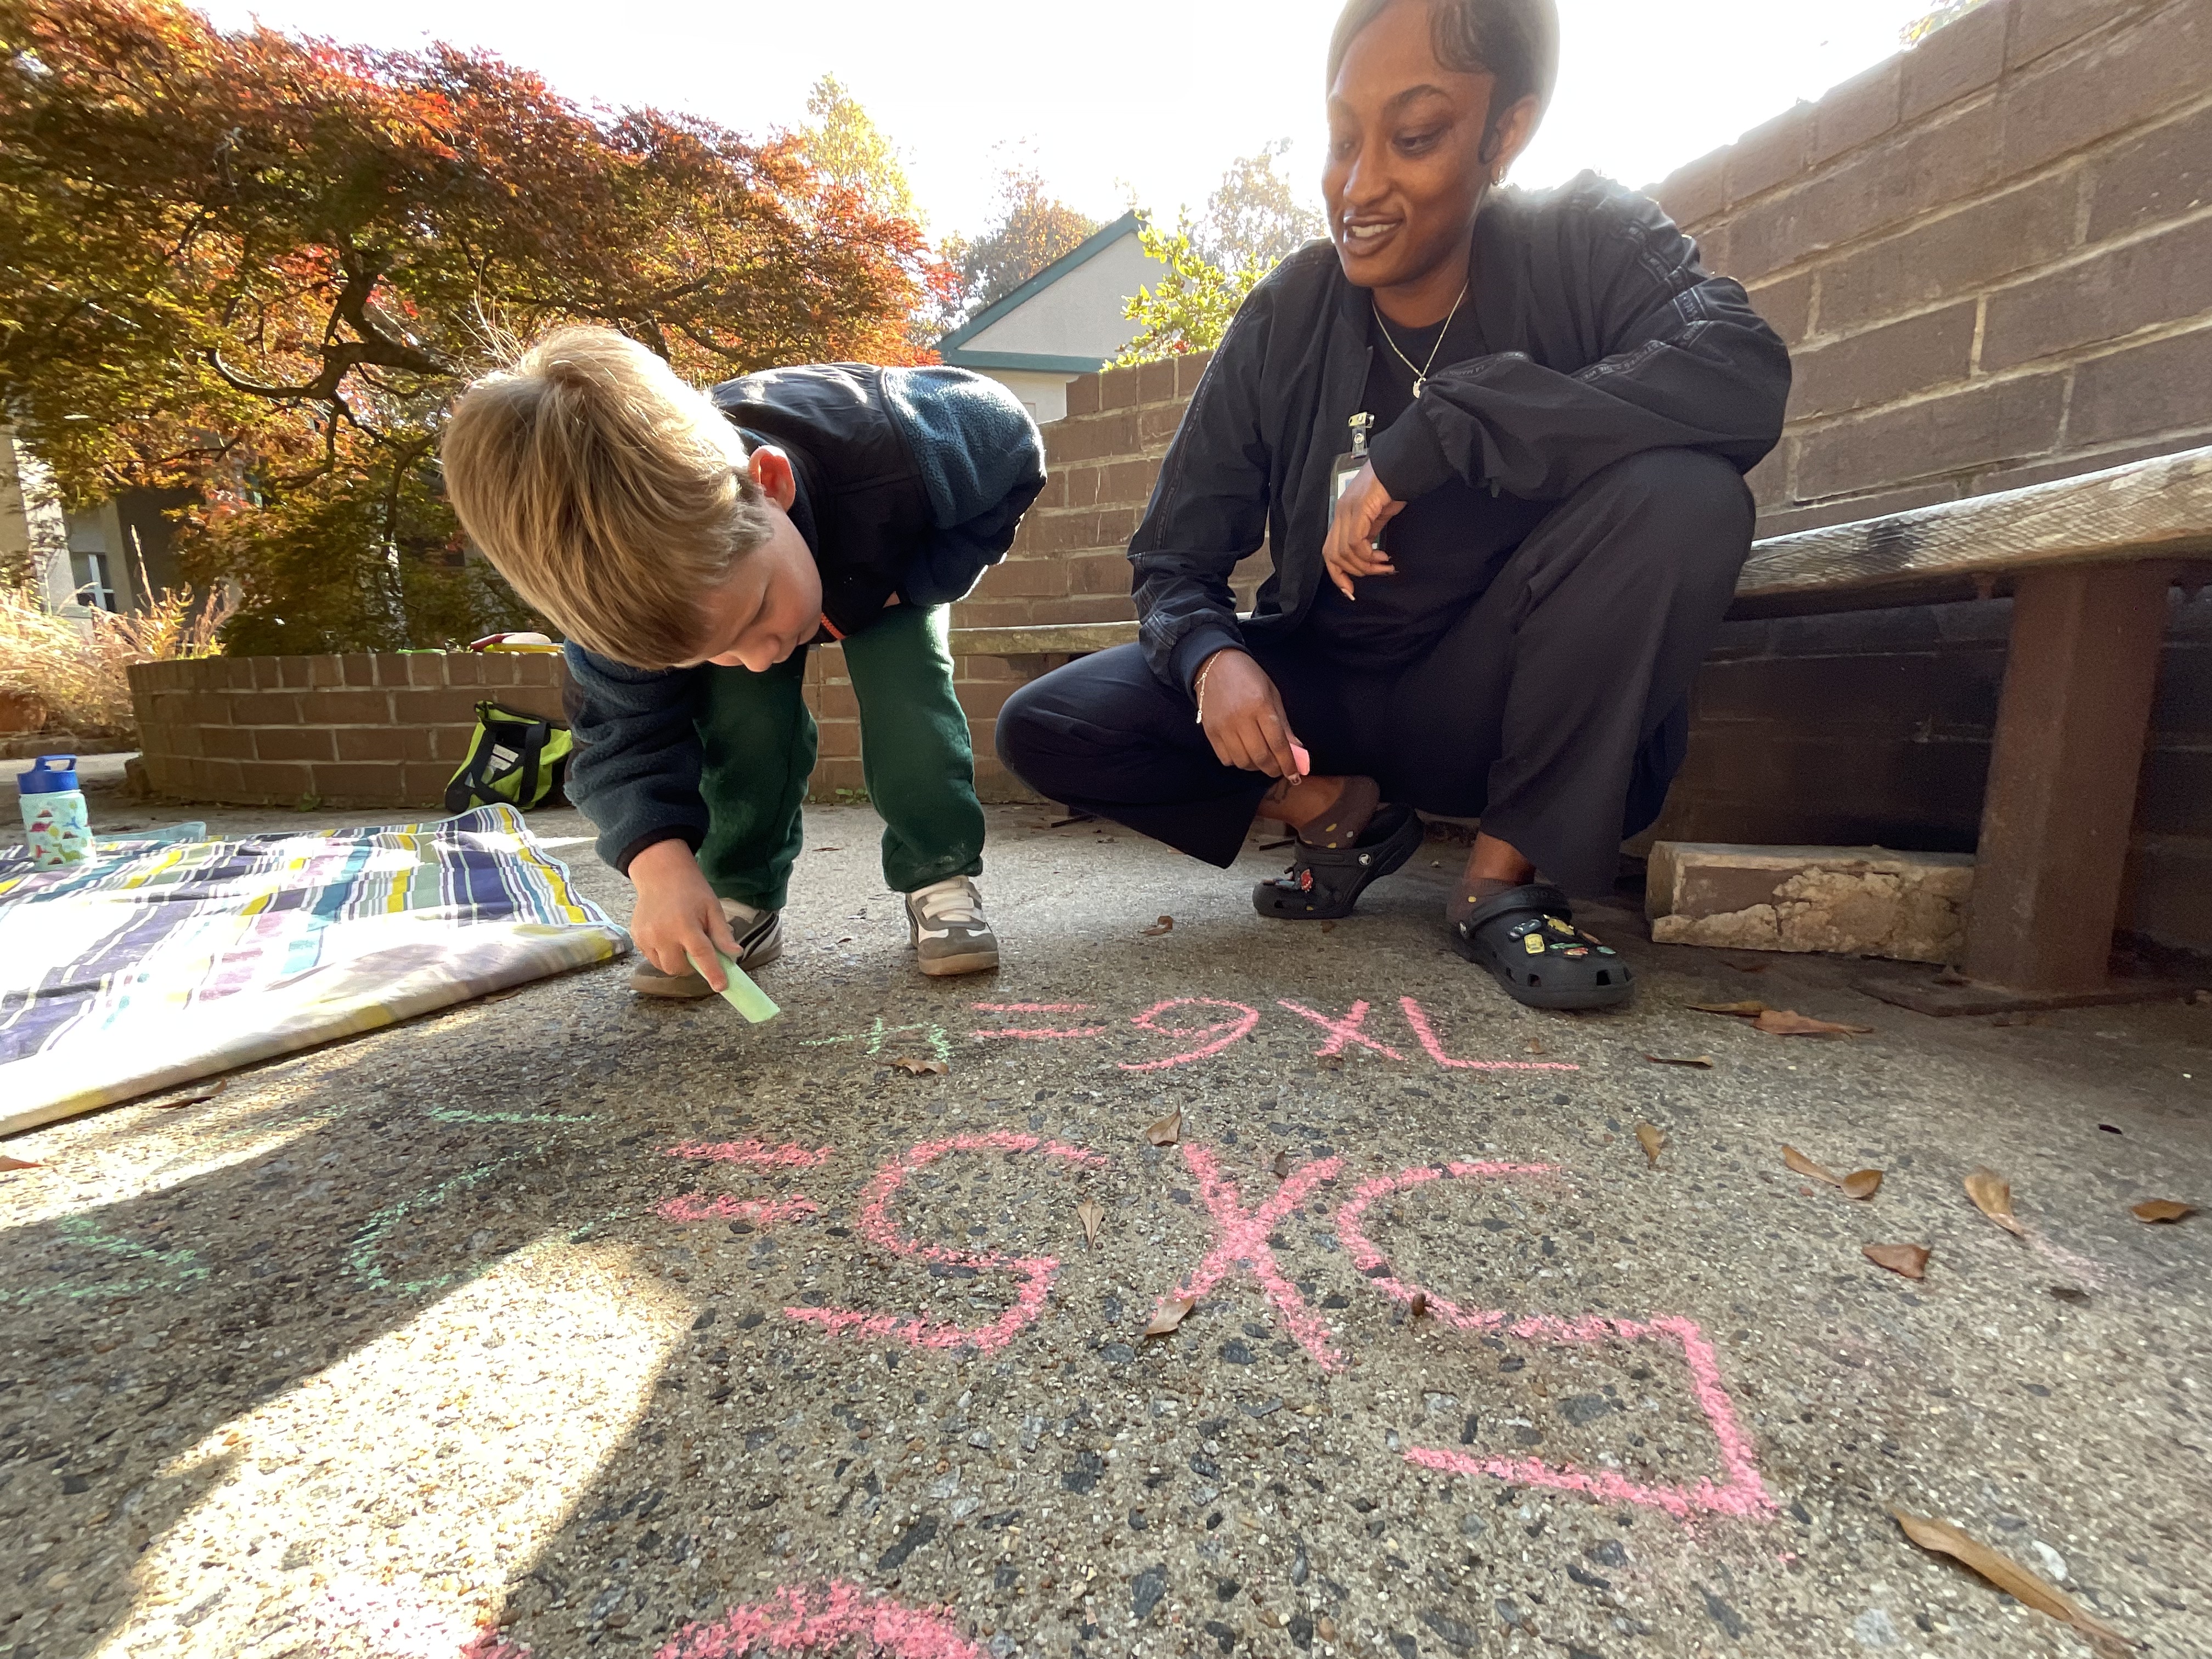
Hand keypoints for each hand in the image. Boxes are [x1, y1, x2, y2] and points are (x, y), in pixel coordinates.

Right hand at [627, 838, 740, 990]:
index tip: (721, 987)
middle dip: (691, 967)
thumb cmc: (691, 890)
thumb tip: (735, 954)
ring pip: (664, 966)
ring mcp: (646, 936)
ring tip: (681, 943)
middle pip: (678, 968)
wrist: (660, 874)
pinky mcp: (637, 937)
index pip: (701, 955)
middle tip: (697, 952)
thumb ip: (722, 933)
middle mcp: (662, 933)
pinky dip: (662, 955)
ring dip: (676, 962)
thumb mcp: (712, 907)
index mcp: (685, 924)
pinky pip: (651, 957)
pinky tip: (668, 938)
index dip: (713, 973)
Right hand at [1196, 649, 1304, 779]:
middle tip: (1280, 770)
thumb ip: (1284, 726)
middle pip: (1261, 757)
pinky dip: (1238, 761)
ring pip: (1243, 761)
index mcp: (1261, 706)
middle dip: (1274, 769)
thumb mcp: (1272, 695)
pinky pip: (1226, 758)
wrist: (1215, 664)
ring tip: (1262, 759)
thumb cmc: (1249, 677)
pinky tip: (1244, 752)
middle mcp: (1241, 718)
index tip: (1295, 776)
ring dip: (1256, 766)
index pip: (1278, 744)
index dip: (1289, 764)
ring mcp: (1223, 726)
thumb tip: (1297, 752)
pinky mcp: (1210, 732)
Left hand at [1323, 461, 1404, 599]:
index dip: (1337, 574)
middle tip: (1376, 574)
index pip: (1329, 552)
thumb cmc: (1391, 488)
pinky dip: (1368, 555)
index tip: (1351, 589)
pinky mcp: (1358, 510)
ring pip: (1345, 552)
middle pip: (1332, 556)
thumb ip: (1368, 534)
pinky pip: (1355, 542)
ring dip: (1366, 566)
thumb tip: (1367, 554)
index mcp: (1342, 517)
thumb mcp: (1377, 517)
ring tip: (1385, 566)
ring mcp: (1347, 512)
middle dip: (1352, 573)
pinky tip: (1383, 557)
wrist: (1399, 466)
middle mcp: (1340, 515)